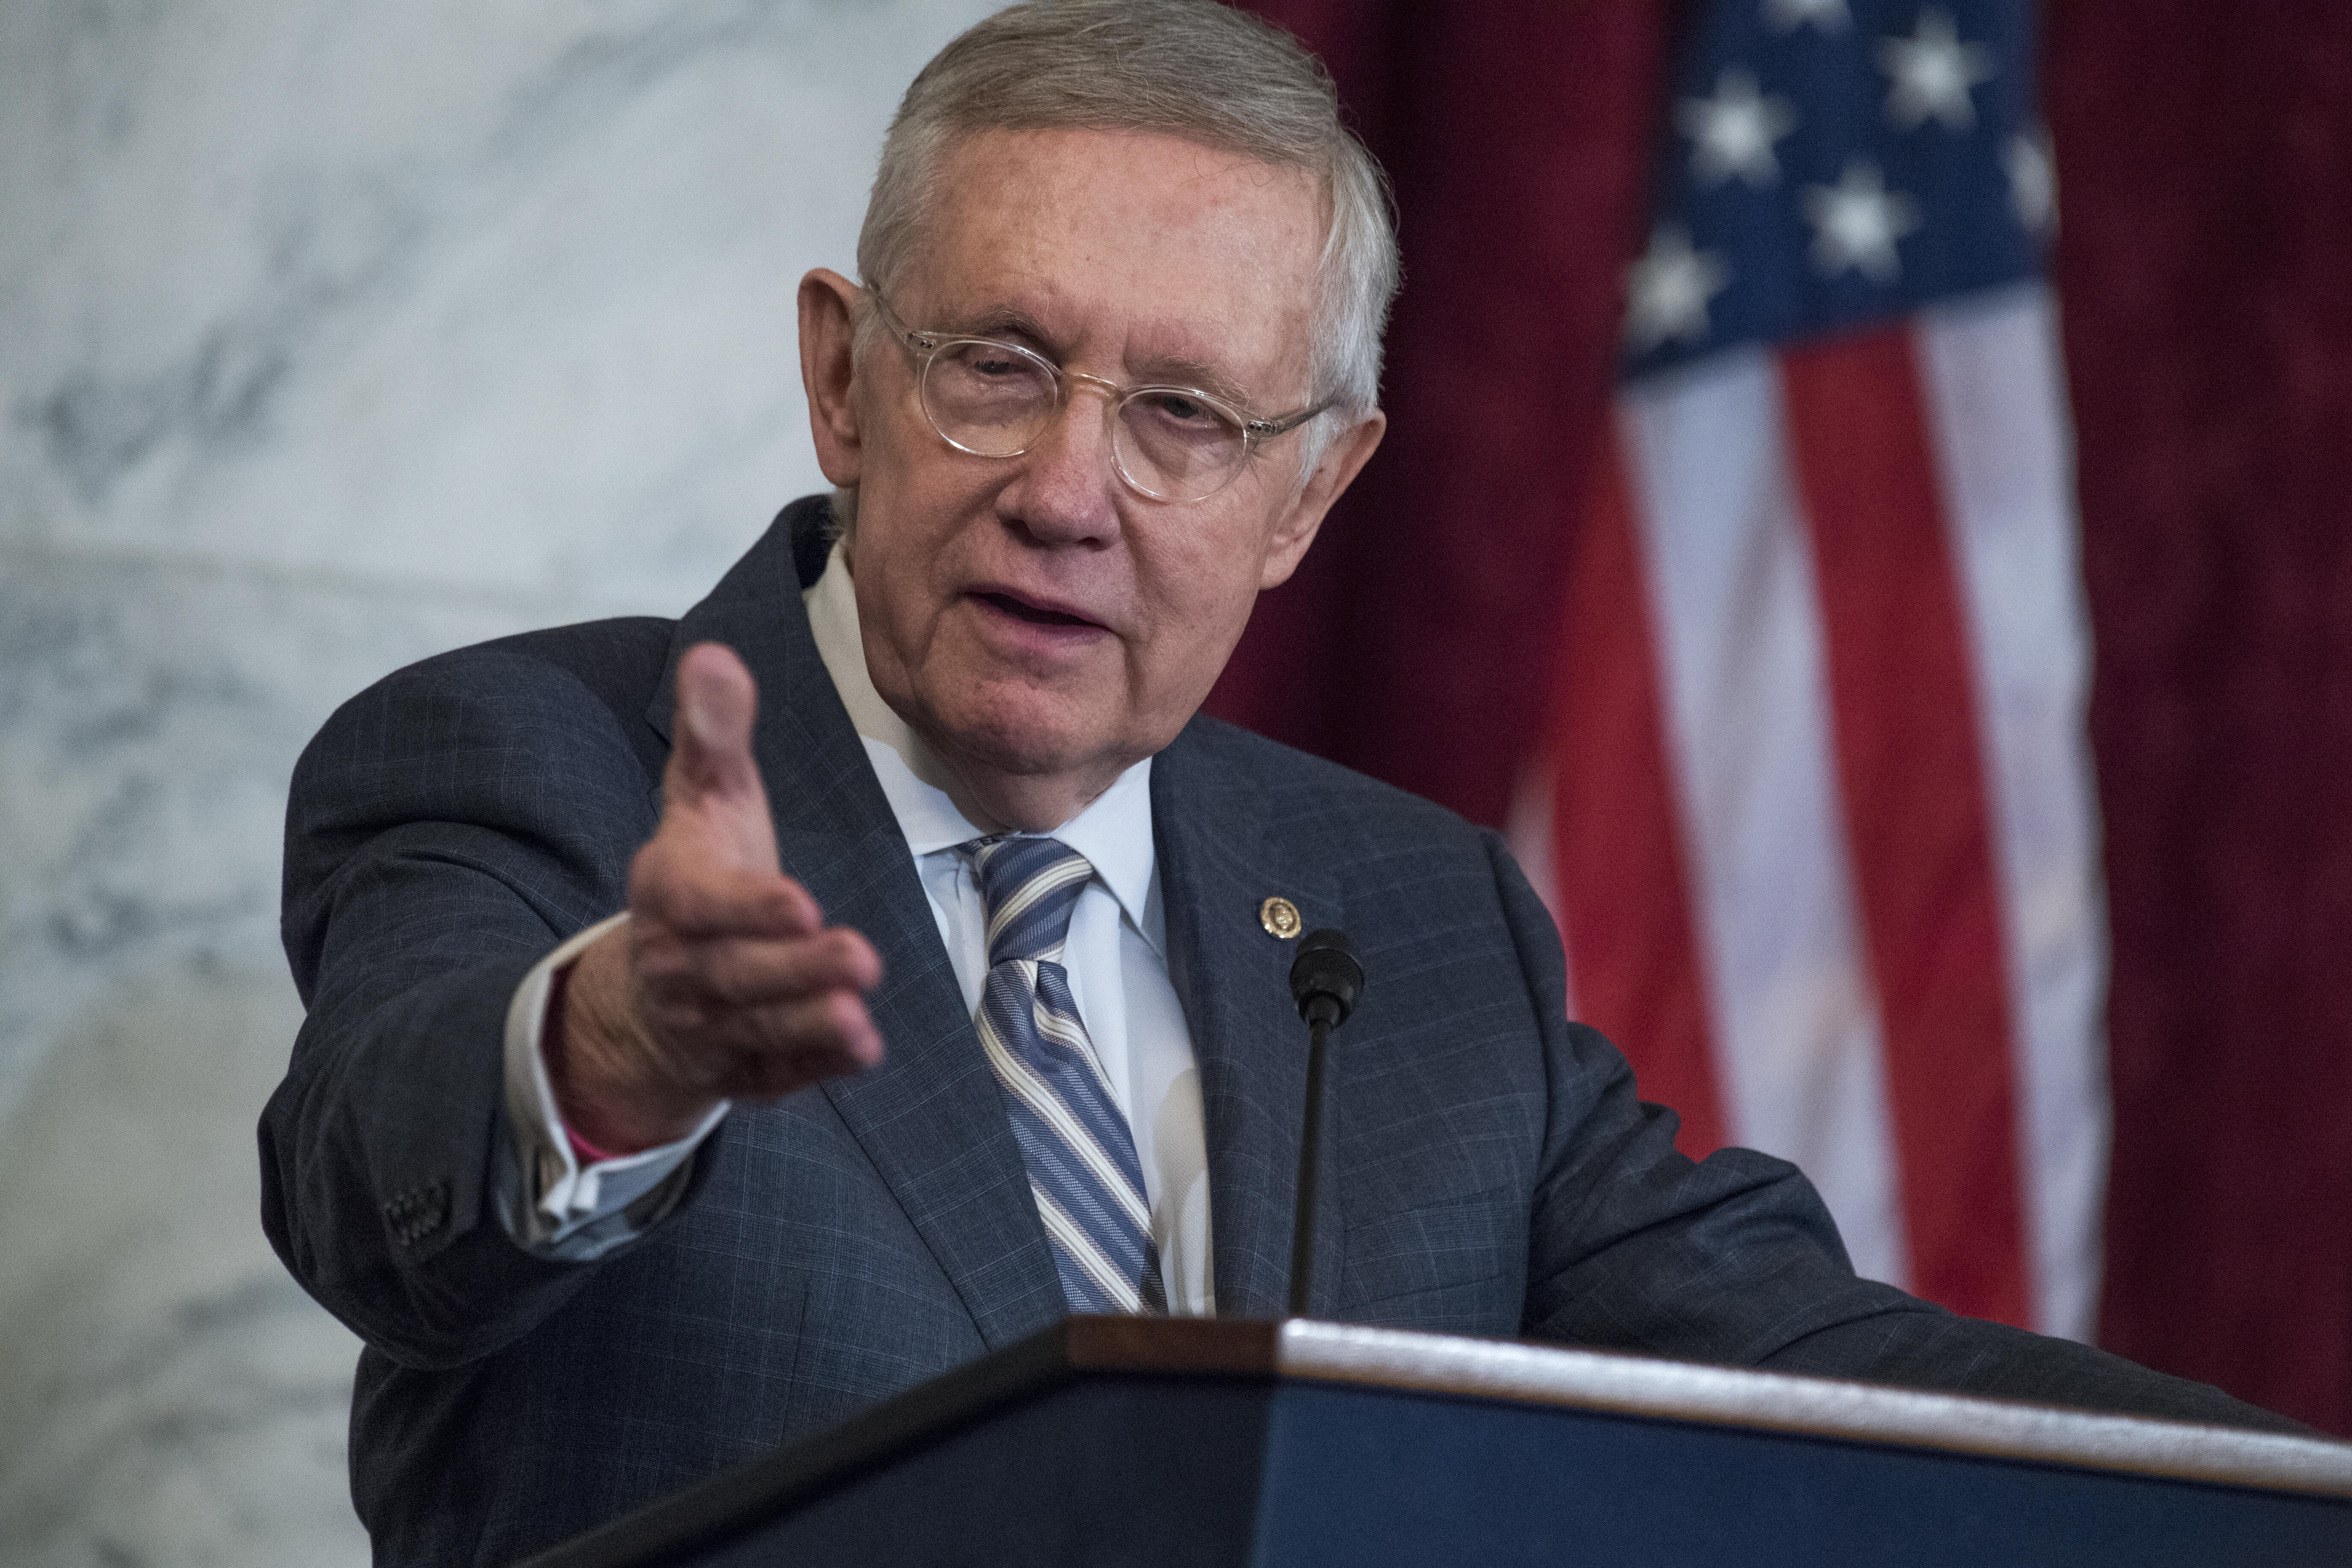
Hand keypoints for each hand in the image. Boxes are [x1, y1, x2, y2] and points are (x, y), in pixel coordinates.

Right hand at [552, 642, 883, 1152]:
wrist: (648, 989)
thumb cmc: (696, 876)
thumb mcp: (704, 799)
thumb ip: (715, 735)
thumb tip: (714, 653)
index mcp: (672, 893)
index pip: (705, 904)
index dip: (749, 908)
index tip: (803, 903)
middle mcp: (683, 965)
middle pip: (740, 973)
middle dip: (798, 969)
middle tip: (862, 958)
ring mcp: (708, 1024)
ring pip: (758, 1029)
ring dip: (809, 1026)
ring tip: (860, 1017)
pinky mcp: (738, 1068)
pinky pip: (773, 1073)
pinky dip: (813, 1068)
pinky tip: (860, 1052)